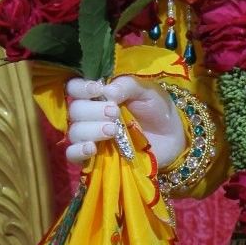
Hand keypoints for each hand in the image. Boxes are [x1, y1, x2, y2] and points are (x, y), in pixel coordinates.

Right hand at [65, 76, 184, 168]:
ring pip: (75, 132)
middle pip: (75, 110)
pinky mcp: (94, 158)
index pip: (75, 88)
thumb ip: (128, 86)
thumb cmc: (157, 110)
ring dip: (91, 130)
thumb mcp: (147, 91)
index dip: (80, 88)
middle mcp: (90, 115)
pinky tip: (91, 148)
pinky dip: (78, 151)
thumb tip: (107, 91)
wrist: (171, 138)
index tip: (97, 90)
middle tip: (114, 112)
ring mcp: (91, 137)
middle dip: (92, 110)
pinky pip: (73, 155)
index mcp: (98, 95)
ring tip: (113, 130)